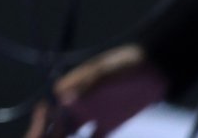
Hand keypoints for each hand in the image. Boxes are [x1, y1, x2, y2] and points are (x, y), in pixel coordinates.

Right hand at [23, 43, 165, 137]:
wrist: (155, 71)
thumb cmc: (126, 66)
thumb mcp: (106, 73)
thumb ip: (86, 87)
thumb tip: (64, 99)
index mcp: (73, 85)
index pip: (52, 103)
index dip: (45, 117)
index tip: (42, 130)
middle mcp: (79, 100)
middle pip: (58, 119)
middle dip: (51, 131)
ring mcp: (93, 112)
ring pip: (72, 129)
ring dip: (65, 136)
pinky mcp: (108, 123)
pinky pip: (94, 137)